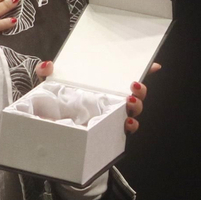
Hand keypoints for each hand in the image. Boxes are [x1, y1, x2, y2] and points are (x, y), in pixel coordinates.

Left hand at [36, 61, 161, 133]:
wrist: (50, 134)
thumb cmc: (53, 108)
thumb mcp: (49, 87)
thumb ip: (47, 73)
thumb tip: (48, 65)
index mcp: (101, 86)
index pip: (124, 76)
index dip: (142, 70)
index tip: (153, 64)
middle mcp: (110, 101)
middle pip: (135, 93)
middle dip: (141, 89)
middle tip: (134, 85)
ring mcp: (111, 117)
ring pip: (134, 111)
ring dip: (137, 106)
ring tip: (129, 101)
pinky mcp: (108, 133)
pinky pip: (125, 130)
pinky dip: (130, 126)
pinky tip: (127, 122)